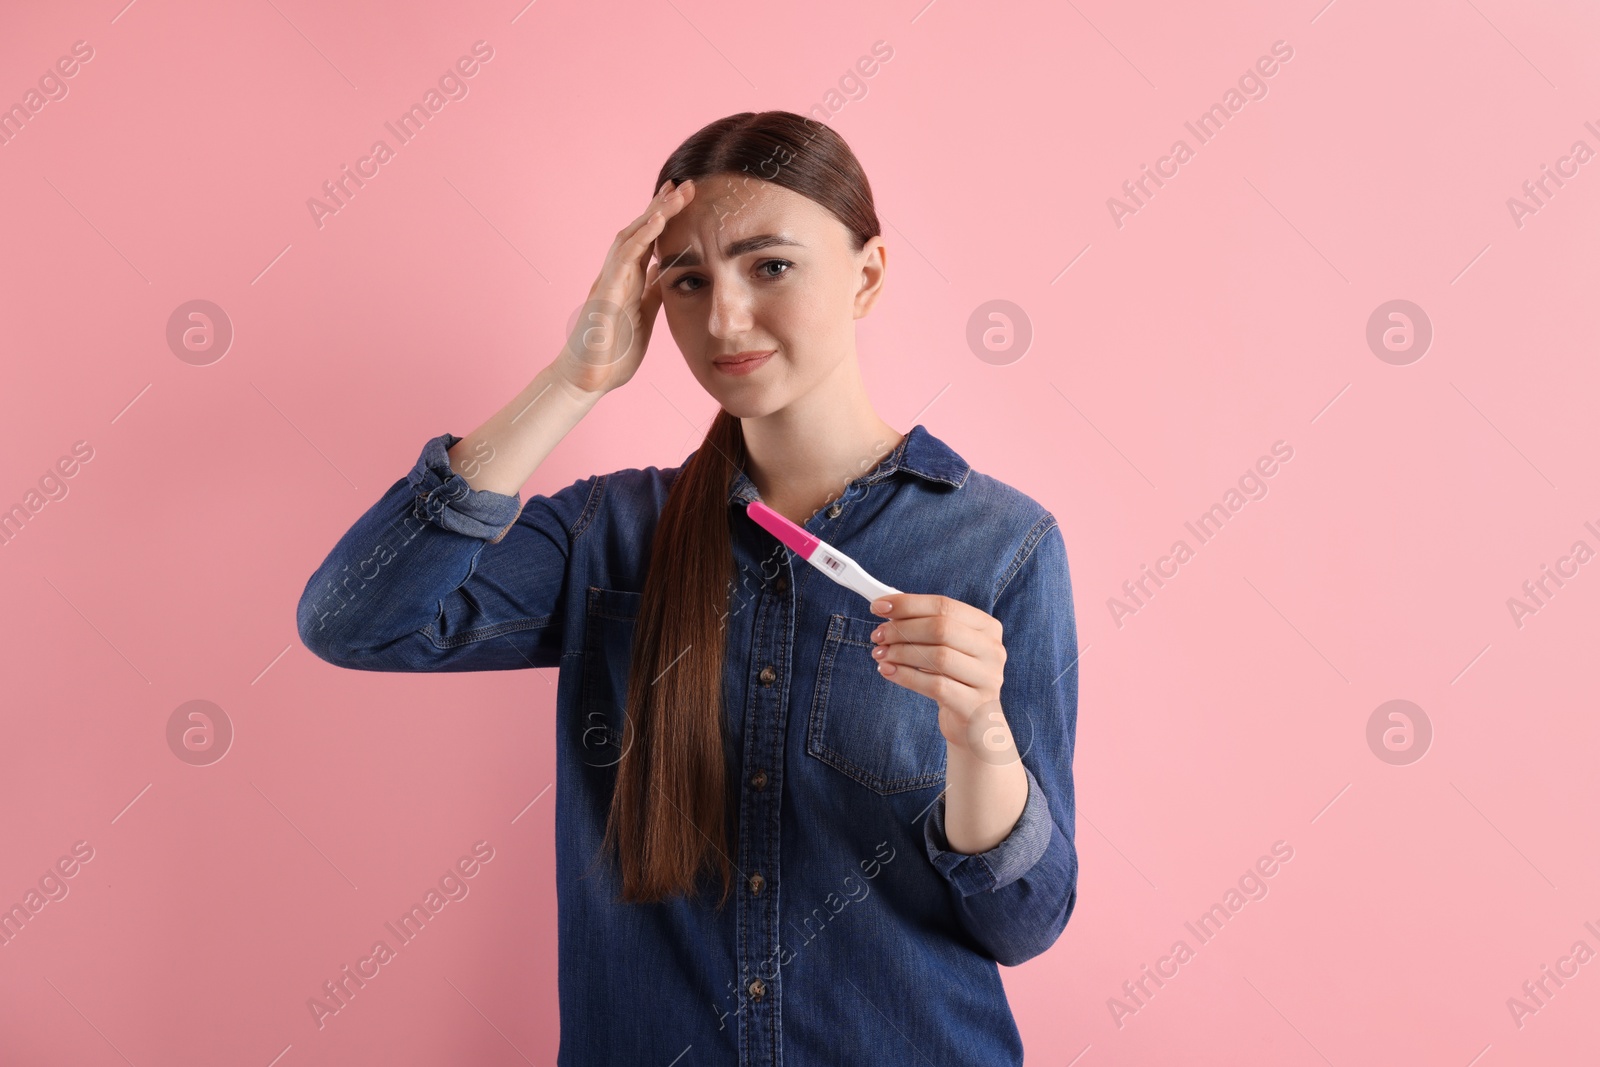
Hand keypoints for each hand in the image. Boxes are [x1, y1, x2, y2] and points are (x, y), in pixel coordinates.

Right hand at [553, 178, 697, 396]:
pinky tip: (658, 219)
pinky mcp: (606, 293)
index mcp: (628, 282)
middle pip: (640, 232)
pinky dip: (641, 237)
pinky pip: (624, 258)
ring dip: (655, 213)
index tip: (684, 199)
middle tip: (685, 184)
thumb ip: (652, 293)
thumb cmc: (612, 352)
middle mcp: (617, 276)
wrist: (587, 380)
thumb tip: (668, 272)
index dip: (665, 220)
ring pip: (631, 237)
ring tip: (677, 192)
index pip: (649, 243)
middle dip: (661, 206)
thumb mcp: (643, 317)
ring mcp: (609, 282)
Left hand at [868, 594, 1018, 764]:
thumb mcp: (947, 648)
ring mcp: (987, 678)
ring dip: (901, 652)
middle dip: (902, 629)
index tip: (878, 606)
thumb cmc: (955, 678)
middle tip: (877, 635)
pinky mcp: (974, 704)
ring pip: (938, 656)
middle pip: (941, 628)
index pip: (944, 605)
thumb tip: (887, 609)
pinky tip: (887, 671)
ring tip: (880, 654)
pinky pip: (935, 685)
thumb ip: (925, 626)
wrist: (976, 724)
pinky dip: (906, 676)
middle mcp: (992, 650)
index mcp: (987, 627)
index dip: (908, 604)